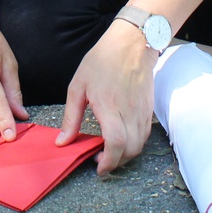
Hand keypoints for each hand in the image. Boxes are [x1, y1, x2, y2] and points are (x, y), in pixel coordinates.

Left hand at [56, 20, 155, 175]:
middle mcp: (129, 111)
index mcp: (109, 106)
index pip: (116, 143)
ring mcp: (142, 111)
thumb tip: (62, 142)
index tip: (99, 168)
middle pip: (130, 150)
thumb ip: (70, 117)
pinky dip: (134, 144)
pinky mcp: (149, 109)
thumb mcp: (78, 86)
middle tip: (100, 161)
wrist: (131, 44)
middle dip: (116, 162)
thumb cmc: (102, 61)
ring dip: (126, 155)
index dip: (109, 161)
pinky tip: (122, 138)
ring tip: (109, 151)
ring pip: (139, 145)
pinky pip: (144, 135)